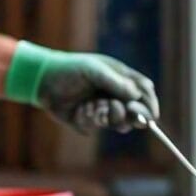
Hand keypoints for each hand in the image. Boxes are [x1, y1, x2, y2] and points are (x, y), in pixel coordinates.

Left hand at [40, 52, 157, 132]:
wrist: (44, 81)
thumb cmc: (71, 69)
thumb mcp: (93, 70)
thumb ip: (115, 82)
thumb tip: (136, 94)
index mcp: (121, 79)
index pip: (144, 92)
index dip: (149, 103)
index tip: (151, 114)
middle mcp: (116, 96)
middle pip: (137, 112)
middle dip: (133, 114)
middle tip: (125, 110)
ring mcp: (104, 110)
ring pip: (120, 123)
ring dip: (110, 115)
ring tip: (95, 106)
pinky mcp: (91, 121)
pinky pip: (99, 126)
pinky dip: (91, 118)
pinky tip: (81, 109)